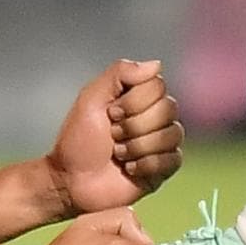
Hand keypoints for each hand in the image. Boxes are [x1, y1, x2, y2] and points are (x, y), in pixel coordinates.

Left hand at [46, 56, 181, 214]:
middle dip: (134, 125)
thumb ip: (120, 74)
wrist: (71, 180)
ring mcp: (161, 143)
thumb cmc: (78, 139)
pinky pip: (173, 159)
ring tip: (118, 153)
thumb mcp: (91, 98)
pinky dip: (146, 164)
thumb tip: (156, 64)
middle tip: (113, 135)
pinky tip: (129, 168)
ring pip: (173, 134)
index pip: (157, 85)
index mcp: (139, 97)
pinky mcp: (164, 169)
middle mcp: (155, 117)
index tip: (110, 113)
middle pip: (169, 108)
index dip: (134, 101)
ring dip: (137, 146)